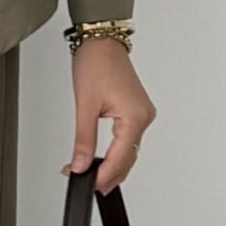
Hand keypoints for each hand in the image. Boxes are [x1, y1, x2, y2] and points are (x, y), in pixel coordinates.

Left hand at [62, 38, 155, 195]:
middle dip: (108, 175)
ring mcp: (142, 114)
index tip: (88, 185)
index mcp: (135, 116)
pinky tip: (103, 159)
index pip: (120, 158)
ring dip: (112, 165)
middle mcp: (144, 116)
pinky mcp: (136, 111)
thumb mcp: (85, 105)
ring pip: (129, 151)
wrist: (101, 41)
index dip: (103, 176)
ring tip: (91, 175)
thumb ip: (83, 140)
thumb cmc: (96, 63)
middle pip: (128, 159)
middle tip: (86, 184)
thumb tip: (81, 164)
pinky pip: (128, 139)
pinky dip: (116, 152)